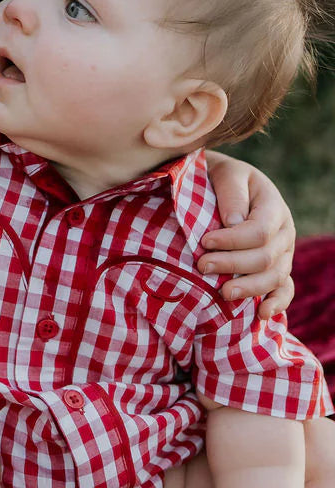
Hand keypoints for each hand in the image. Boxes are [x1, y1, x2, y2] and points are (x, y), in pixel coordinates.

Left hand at [198, 153, 294, 317]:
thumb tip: (234, 223)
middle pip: (265, 257)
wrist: (222, 184)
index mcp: (273, 205)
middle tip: (202, 266)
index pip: (259, 231)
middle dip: (232, 264)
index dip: (232, 240)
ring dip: (249, 288)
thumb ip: (231, 193)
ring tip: (223, 293)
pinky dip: (276, 303)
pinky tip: (261, 314)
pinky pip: (285, 289)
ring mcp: (283, 253)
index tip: (204, 241)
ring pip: (275, 277)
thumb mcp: (225, 173)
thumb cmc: (219, 178)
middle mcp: (283, 231)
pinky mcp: (277, 268)